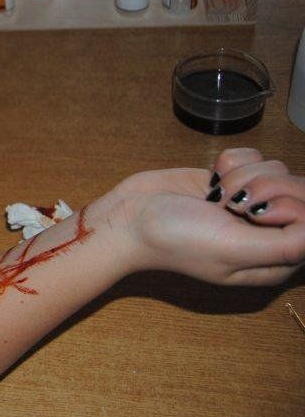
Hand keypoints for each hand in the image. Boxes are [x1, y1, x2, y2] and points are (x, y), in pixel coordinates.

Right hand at [104, 148, 304, 285]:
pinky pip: (253, 157)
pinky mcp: (231, 180)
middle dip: (265, 187)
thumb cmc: (176, 239)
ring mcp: (250, 203)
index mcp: (276, 260)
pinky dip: (229, 163)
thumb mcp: (234, 250)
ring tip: (214, 196)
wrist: (129, 216)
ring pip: (276, 170)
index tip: (254, 213)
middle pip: (301, 191)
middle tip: (232, 202)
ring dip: (242, 176)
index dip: (291, 207)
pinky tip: (209, 180)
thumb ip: (287, 243)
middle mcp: (268, 231)